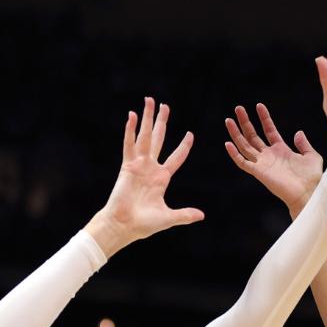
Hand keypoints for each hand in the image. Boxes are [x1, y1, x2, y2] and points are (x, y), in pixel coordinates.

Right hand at [86, 97, 202, 256]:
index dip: (184, 146)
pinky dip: (130, 130)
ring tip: (149, 101)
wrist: (124, 225)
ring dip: (146, 119)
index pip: (176, 157)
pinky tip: (132, 116)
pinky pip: (129, 145)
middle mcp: (150, 168)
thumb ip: (185, 215)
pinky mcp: (127, 166)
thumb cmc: (144, 224)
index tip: (190, 134)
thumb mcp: (168, 217)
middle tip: (164, 105)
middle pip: (158, 139)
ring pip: (144, 137)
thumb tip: (202, 215)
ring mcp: (138, 165)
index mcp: (162, 178)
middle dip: (161, 122)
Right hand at [224, 103, 323, 215]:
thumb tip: (298, 132)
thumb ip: (304, 144)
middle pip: (253, 136)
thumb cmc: (312, 178)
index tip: (259, 105)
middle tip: (238, 108)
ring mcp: (263, 164)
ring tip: (229, 120)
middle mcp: (269, 156)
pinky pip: (243, 162)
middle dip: (245, 122)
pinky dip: (234, 154)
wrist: (309, 193)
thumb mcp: (311, 156)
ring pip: (245, 146)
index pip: (269, 130)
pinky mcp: (258, 172)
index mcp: (281, 150)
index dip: (264, 118)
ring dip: (236, 133)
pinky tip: (228, 143)